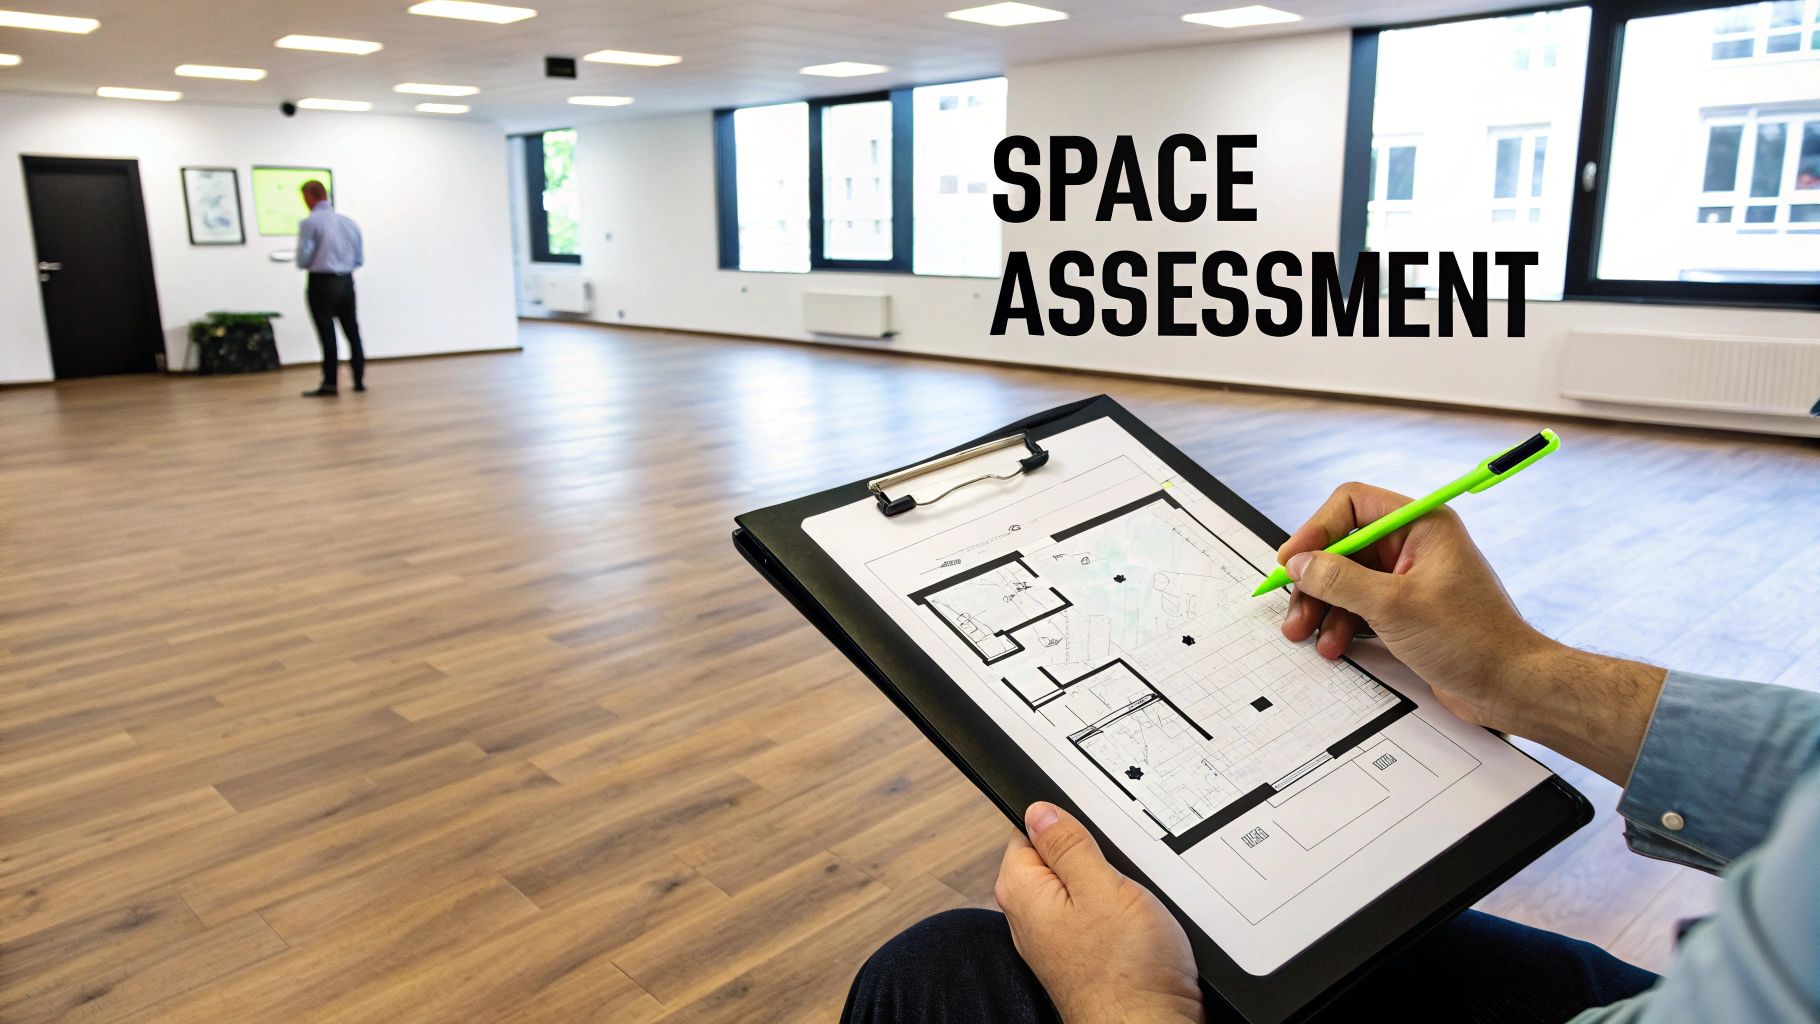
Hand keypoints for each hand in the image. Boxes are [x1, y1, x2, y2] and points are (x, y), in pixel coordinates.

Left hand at [994, 802, 1203, 1023]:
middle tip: (1118, 875)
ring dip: (1108, 886)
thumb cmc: (1128, 973)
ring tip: (1130, 905)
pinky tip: (1135, 925)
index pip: (1030, 829)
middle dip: (1092, 857)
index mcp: (1021, 890)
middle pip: (1057, 858)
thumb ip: (1067, 844)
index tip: (1094, 836)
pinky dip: (1115, 913)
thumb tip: (1040, 810)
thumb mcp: (1102, 887)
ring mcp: (1054, 937)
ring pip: (1080, 887)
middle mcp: (1028, 916)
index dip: (1067, 824)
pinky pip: (1094, 915)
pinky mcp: (1080, 953)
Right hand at [1275, 481, 1664, 783]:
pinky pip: (1360, 606)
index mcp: (1421, 525)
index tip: (1292, 561)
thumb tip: (1299, 563)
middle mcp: (1415, 545)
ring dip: (1323, 607)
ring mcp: (1410, 579)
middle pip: (1343, 547)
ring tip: (1307, 635)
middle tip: (1293, 608)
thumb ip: (1340, 580)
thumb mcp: (1394, 606)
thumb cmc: (1474, 640)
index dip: (1316, 529)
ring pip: (1347, 580)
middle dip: (1314, 579)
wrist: (1511, 687)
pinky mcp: (1408, 610)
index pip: (1352, 505)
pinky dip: (1342, 623)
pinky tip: (1334, 645)